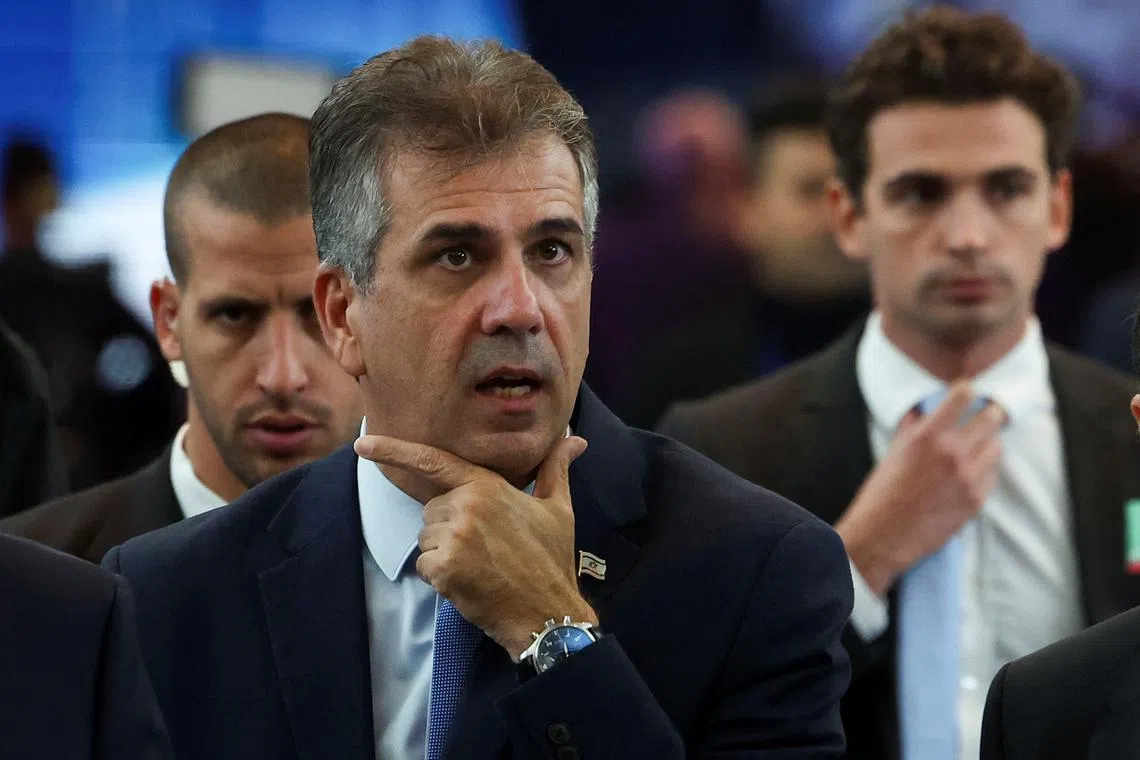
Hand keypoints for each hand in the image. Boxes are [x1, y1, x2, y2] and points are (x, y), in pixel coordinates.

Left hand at [353, 434, 595, 659]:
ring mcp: (454, 538)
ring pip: (426, 537)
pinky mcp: (443, 568)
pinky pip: (424, 564)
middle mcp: (466, 506)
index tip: (360, 442)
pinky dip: (440, 576)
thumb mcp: (558, 508)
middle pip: (432, 510)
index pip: (433, 461)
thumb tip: (573, 436)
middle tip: (487, 547)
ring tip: (481, 564)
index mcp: (487, 486)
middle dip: (450, 527)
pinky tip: (470, 582)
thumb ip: (556, 467)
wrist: (548, 610)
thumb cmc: (552, 558)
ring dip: (444, 553)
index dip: (393, 449)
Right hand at [836, 383, 1003, 596]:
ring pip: (996, 447)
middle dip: (988, 415)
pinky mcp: (976, 500)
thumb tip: (921, 411)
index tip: (967, 391)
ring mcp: (968, 478)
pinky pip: (992, 476)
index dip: (966, 390)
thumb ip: (911, 429)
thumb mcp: (892, 453)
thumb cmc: (881, 494)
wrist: (883, 536)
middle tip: (985, 416)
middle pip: (991, 418)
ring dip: (988, 444)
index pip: (962, 396)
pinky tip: (970, 474)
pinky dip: (985, 471)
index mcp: (927, 436)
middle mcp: (952, 453)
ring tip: (977, 449)